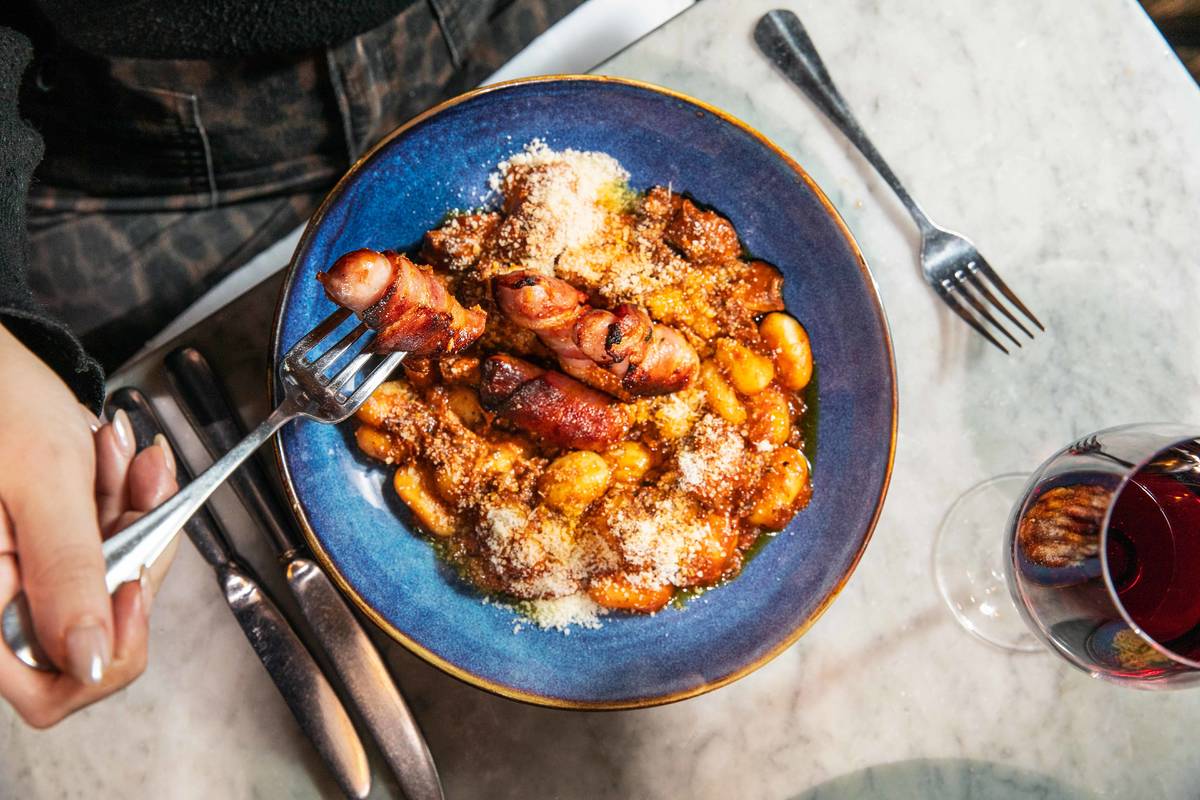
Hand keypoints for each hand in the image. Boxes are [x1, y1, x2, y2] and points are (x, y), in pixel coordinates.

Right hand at [0, 324, 178, 726]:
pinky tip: (108, 457)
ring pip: (119, 579)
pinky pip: (115, 544)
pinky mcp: (57, 549)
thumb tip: (92, 662)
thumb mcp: (41, 484)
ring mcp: (32, 579)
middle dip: (134, 553)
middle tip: (136, 486)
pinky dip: (125, 500)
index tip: (133, 586)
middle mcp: (3, 604)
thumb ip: (66, 574)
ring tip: (108, 454)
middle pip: (104, 628)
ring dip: (133, 514)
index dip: (110, 651)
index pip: (52, 690)